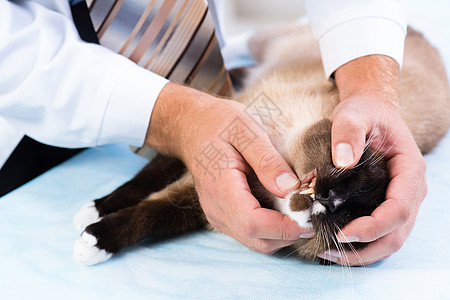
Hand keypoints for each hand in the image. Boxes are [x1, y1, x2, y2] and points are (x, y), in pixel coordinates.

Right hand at [146, 83, 311, 253]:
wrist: (191, 127)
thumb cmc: (218, 123)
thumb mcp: (245, 128)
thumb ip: (267, 159)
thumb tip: (290, 188)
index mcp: (220, 186)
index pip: (252, 223)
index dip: (284, 227)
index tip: (310, 217)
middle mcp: (216, 207)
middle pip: (257, 240)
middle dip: (289, 233)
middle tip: (312, 212)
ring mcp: (218, 214)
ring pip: (257, 241)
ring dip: (283, 232)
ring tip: (301, 207)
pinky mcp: (224, 215)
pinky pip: (252, 233)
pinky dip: (273, 228)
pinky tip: (285, 207)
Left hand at [320, 55, 426, 265]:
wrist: (370, 112)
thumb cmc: (364, 113)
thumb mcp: (353, 114)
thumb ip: (348, 132)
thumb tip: (343, 162)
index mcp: (409, 170)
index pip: (399, 209)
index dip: (373, 227)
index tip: (343, 233)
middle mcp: (410, 190)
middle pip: (397, 233)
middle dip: (366, 249)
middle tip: (330, 252)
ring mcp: (400, 199)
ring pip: (390, 238)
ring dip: (362, 252)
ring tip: (329, 254)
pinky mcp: (385, 203)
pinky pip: (379, 231)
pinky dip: (361, 243)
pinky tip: (335, 244)